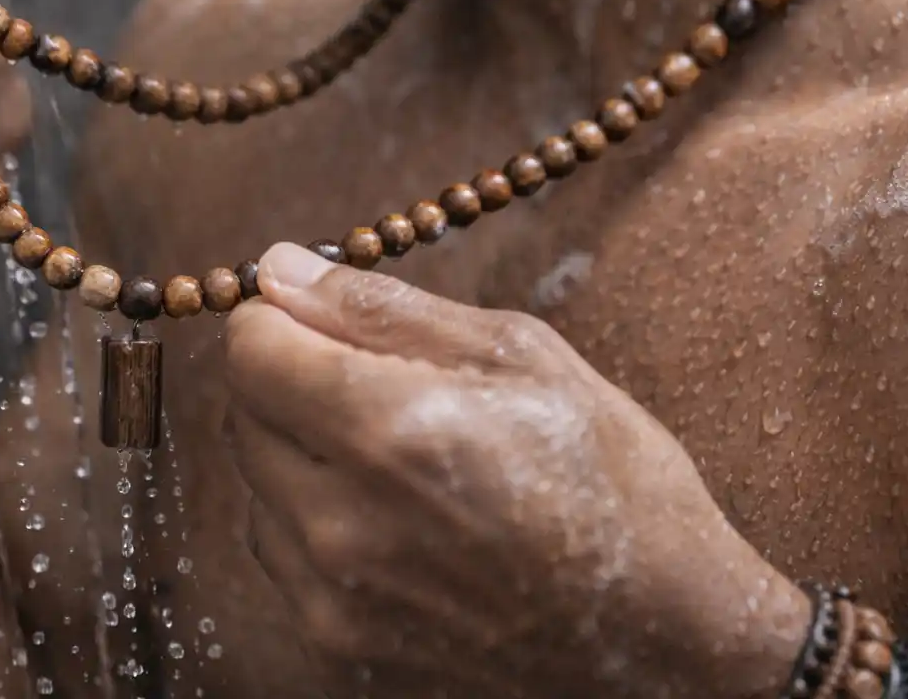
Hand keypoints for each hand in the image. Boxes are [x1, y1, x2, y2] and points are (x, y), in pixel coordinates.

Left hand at [224, 244, 809, 698]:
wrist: (665, 641)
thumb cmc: (614, 480)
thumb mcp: (519, 356)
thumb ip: (380, 308)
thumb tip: (277, 266)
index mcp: (390, 428)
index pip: (248, 349)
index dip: (281, 321)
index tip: (320, 322)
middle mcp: (342, 519)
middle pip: (241, 413)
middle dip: (292, 382)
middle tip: (379, 387)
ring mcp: (333, 592)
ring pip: (257, 482)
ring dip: (301, 453)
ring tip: (403, 463)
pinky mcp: (336, 642)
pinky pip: (282, 549)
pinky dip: (317, 520)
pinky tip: (399, 520)